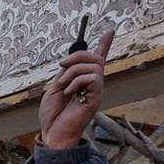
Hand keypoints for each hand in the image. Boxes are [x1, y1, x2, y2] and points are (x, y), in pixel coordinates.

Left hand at [37, 28, 114, 148]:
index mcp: (83, 80)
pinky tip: (69, 93)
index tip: (110, 30)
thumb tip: (71, 60)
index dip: (104, 44)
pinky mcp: (96, 98)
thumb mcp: (56, 87)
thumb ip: (66, 73)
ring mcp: (96, 90)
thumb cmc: (53, 114)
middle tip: (61, 65)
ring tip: (62, 86)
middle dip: (77, 55)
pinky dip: (76, 81)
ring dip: (72, 72)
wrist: (53, 133)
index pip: (97, 58)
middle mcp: (93, 84)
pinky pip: (92, 78)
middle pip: (94, 57)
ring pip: (92, 65)